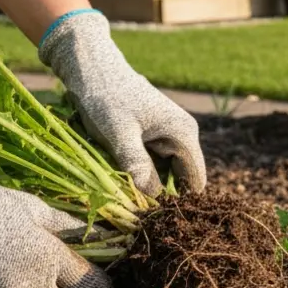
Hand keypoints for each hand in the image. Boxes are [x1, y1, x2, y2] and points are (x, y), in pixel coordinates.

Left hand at [39, 11, 205, 196]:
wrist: (92, 68)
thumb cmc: (105, 97)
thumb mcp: (119, 134)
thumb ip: (137, 166)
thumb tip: (150, 200)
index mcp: (184, 134)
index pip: (195, 182)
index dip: (178, 203)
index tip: (153, 219)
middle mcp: (184, 135)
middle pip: (182, 180)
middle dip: (162, 197)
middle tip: (134, 212)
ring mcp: (171, 135)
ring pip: (167, 173)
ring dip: (149, 186)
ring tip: (127, 196)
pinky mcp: (156, 135)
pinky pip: (156, 163)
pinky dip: (142, 174)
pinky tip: (123, 179)